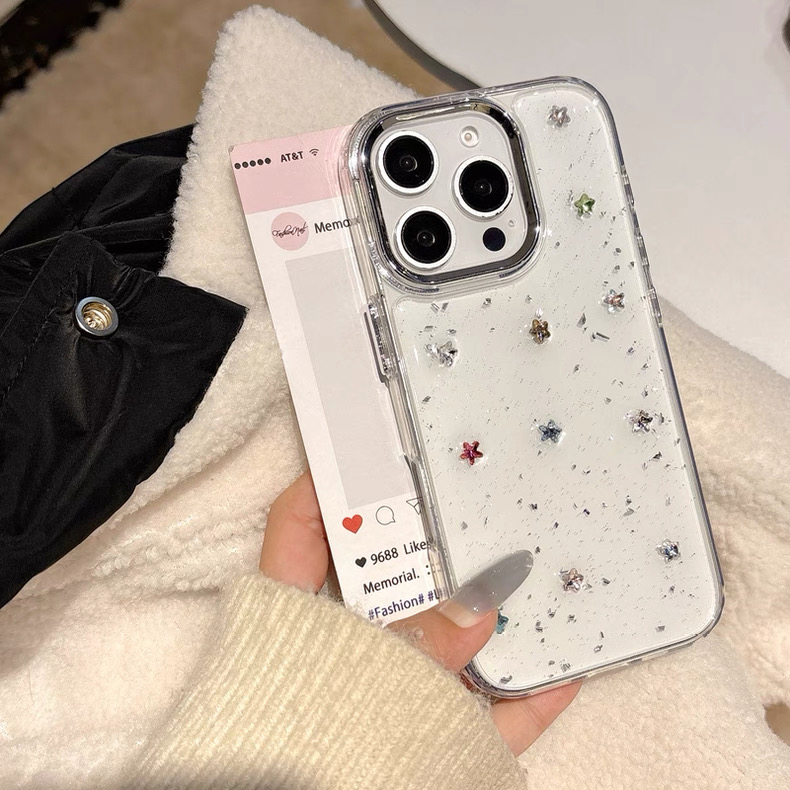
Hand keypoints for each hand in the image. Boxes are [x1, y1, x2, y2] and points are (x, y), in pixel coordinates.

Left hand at [261, 472, 578, 755]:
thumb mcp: (354, 687)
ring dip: (495, 616)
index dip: (328, 482)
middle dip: (433, 541)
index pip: (298, 530)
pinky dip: (527, 700)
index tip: (370, 446)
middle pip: (389, 578)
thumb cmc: (307, 747)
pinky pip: (485, 715)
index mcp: (296, 622)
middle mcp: (343, 650)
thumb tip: (481, 609)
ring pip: (448, 642)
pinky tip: (571, 671)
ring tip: (537, 566)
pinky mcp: (430, 740)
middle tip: (474, 494)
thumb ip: (413, 650)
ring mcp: (390, 693)